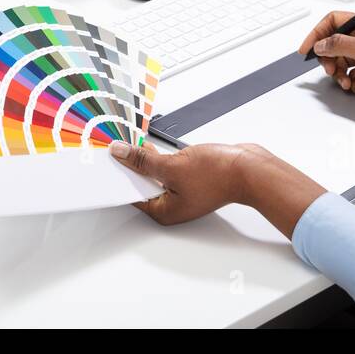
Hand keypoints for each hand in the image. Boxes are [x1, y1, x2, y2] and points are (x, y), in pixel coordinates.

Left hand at [110, 140, 325, 238]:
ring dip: (144, 159)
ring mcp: (183, 192)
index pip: (131, 194)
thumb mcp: (172, 166)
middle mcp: (172, 205)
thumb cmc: (218, 175)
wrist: (249, 168)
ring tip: (130, 142)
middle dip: (129, 166)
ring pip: (154, 175)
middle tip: (114, 148)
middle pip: (141, 184)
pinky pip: (168, 168)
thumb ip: (143, 161)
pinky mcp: (191, 178)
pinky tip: (151, 145)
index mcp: (164, 211)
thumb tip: (121, 154)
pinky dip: (159, 157)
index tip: (105, 161)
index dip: (117, 176)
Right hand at [298, 12, 354, 111]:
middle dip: (330, 60)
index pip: (333, 21)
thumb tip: (320, 43)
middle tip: (331, 70)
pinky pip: (354, 75)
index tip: (307, 49)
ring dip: (341, 74)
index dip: (317, 33)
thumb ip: (340, 45)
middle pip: (334, 44)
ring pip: (342, 62)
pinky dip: (354, 83)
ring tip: (348, 82)